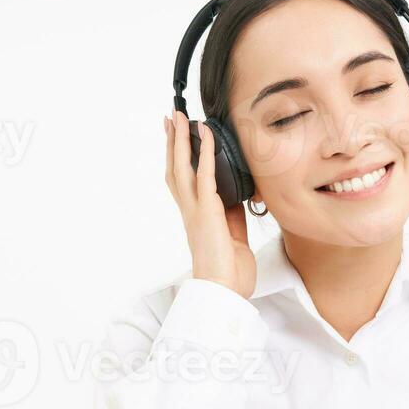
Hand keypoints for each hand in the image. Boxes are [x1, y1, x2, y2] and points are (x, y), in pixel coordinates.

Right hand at [164, 110, 255, 298]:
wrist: (224, 291)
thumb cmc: (229, 270)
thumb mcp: (234, 234)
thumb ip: (233, 214)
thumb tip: (239, 194)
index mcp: (196, 217)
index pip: (184, 181)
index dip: (179, 158)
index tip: (176, 137)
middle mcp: (190, 210)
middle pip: (175, 168)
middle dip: (172, 142)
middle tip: (170, 117)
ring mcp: (196, 210)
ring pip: (182, 166)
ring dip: (180, 140)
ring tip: (179, 117)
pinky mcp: (207, 211)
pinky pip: (206, 175)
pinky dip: (206, 152)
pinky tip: (205, 134)